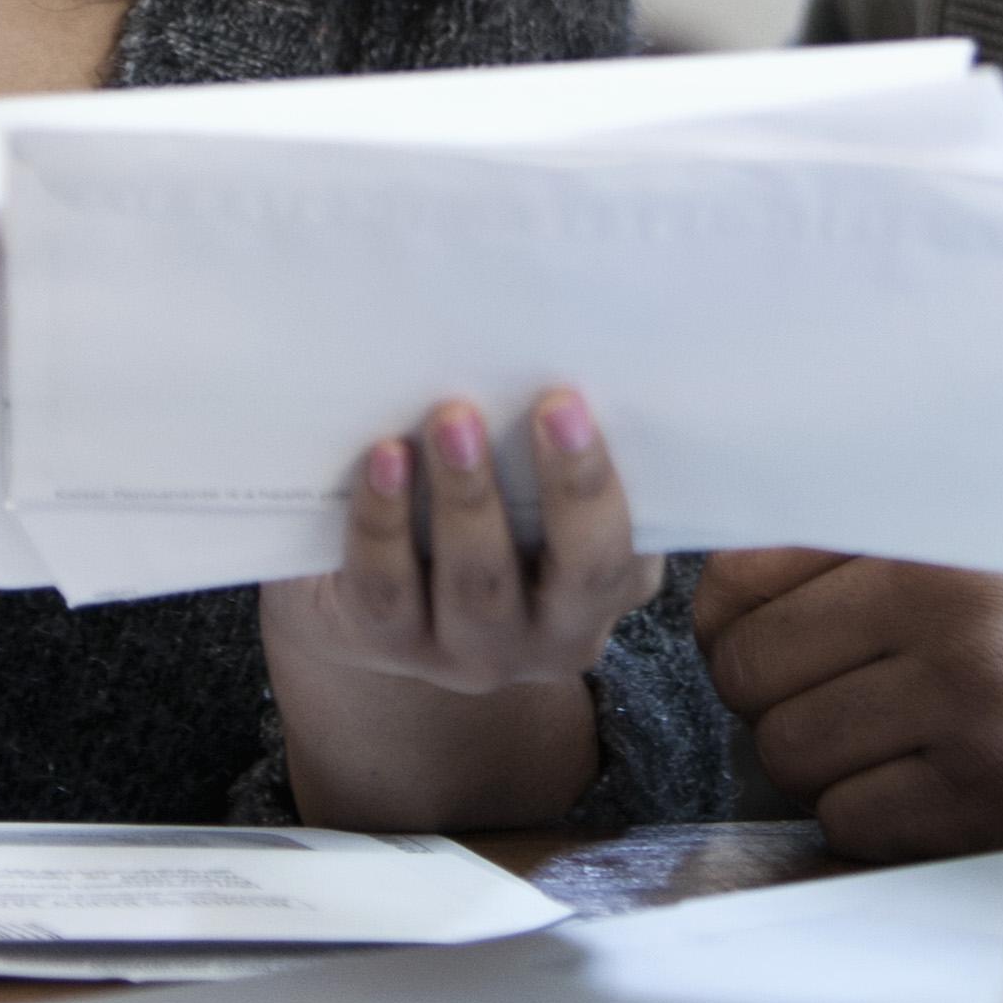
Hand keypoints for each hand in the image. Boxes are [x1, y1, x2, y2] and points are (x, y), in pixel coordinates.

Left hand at [261, 392, 662, 832]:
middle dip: (568, 488)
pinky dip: (383, 522)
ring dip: (469, 497)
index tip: (572, 404)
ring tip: (452, 419)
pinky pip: (387, 590)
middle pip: (578, 573)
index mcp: (607, 587)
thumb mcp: (538, 491)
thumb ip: (561, 447)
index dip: (599, 482)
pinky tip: (382, 459)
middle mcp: (554, 636)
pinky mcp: (388, 644)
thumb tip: (561, 352)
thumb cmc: (490, 509)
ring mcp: (471, 650)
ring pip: (477, 584)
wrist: (378, 595)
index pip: (623, 547)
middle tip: (550, 405)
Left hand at [693, 552, 1002, 859]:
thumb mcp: (953, 527)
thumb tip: (717, 588)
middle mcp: (950, 628)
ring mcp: (969, 723)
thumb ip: (843, 537)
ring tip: (874, 722)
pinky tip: (913, 770)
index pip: (737, 583)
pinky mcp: (983, 804)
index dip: (727, 615)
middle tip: (818, 679)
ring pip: (789, 755)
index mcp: (927, 544)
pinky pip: (848, 822)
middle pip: (748, 676)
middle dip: (765, 687)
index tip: (753, 625)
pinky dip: (862, 806)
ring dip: (813, 751)